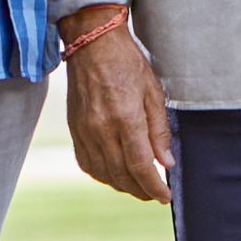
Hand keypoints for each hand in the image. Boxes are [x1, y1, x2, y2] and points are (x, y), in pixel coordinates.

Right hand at [65, 24, 176, 198]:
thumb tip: (166, 162)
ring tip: (138, 186)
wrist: (92, 43)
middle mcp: (102, 129)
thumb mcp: (153, 92)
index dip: (154, 187)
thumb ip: (159, 130)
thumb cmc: (127, 62)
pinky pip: (86, 163)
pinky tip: (114, 173)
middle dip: (140, 190)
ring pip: (103, 173)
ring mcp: (85, 131)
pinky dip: (102, 174)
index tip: (165, 197)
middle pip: (121, 175)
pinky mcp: (75, 129)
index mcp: (125, 118)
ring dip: (122, 185)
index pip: (140, 166)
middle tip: (154, 194)